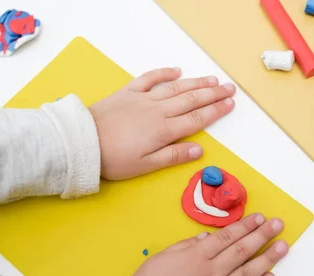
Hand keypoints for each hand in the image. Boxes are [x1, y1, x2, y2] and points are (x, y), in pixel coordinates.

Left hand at [89, 67, 236, 179]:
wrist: (83, 142)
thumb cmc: (114, 159)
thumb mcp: (146, 165)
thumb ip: (173, 156)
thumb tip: (199, 150)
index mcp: (164, 131)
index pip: (197, 119)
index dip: (215, 111)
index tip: (230, 104)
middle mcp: (158, 111)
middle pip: (191, 100)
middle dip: (213, 94)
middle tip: (230, 89)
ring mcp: (143, 99)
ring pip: (175, 88)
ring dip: (196, 83)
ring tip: (212, 80)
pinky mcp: (128, 93)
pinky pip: (149, 78)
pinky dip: (164, 73)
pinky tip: (176, 70)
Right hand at [115, 214, 287, 275]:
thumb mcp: (158, 259)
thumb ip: (184, 247)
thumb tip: (207, 240)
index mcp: (196, 257)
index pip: (227, 237)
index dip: (245, 226)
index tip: (260, 218)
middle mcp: (212, 273)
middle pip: (242, 251)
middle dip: (262, 235)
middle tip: (278, 225)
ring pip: (249, 273)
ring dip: (268, 259)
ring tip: (283, 247)